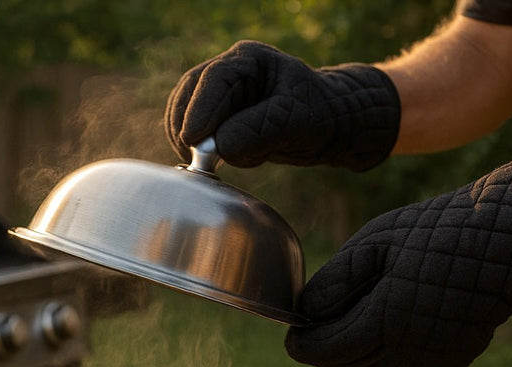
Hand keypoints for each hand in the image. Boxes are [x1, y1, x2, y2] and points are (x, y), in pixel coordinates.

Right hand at [165, 41, 400, 170]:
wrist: (328, 124)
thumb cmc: (317, 114)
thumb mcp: (293, 121)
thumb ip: (256, 131)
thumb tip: (218, 146)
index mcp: (249, 60)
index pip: (213, 79)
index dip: (199, 109)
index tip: (192, 139)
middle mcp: (229, 72)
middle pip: (189, 93)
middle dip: (187, 125)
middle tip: (193, 155)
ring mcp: (220, 94)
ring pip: (183, 112)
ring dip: (188, 138)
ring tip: (208, 161)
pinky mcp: (216, 117)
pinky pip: (191, 129)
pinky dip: (194, 147)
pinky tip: (213, 161)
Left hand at [284, 146, 511, 366]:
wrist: (506, 244)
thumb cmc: (437, 233)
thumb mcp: (376, 242)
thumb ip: (337, 279)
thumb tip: (305, 309)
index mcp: (384, 320)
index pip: (326, 349)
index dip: (301, 344)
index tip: (291, 335)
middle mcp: (407, 350)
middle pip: (346, 366)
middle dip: (323, 351)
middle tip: (311, 332)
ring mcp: (432, 361)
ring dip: (351, 361)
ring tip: (343, 333)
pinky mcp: (451, 364)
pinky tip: (378, 345)